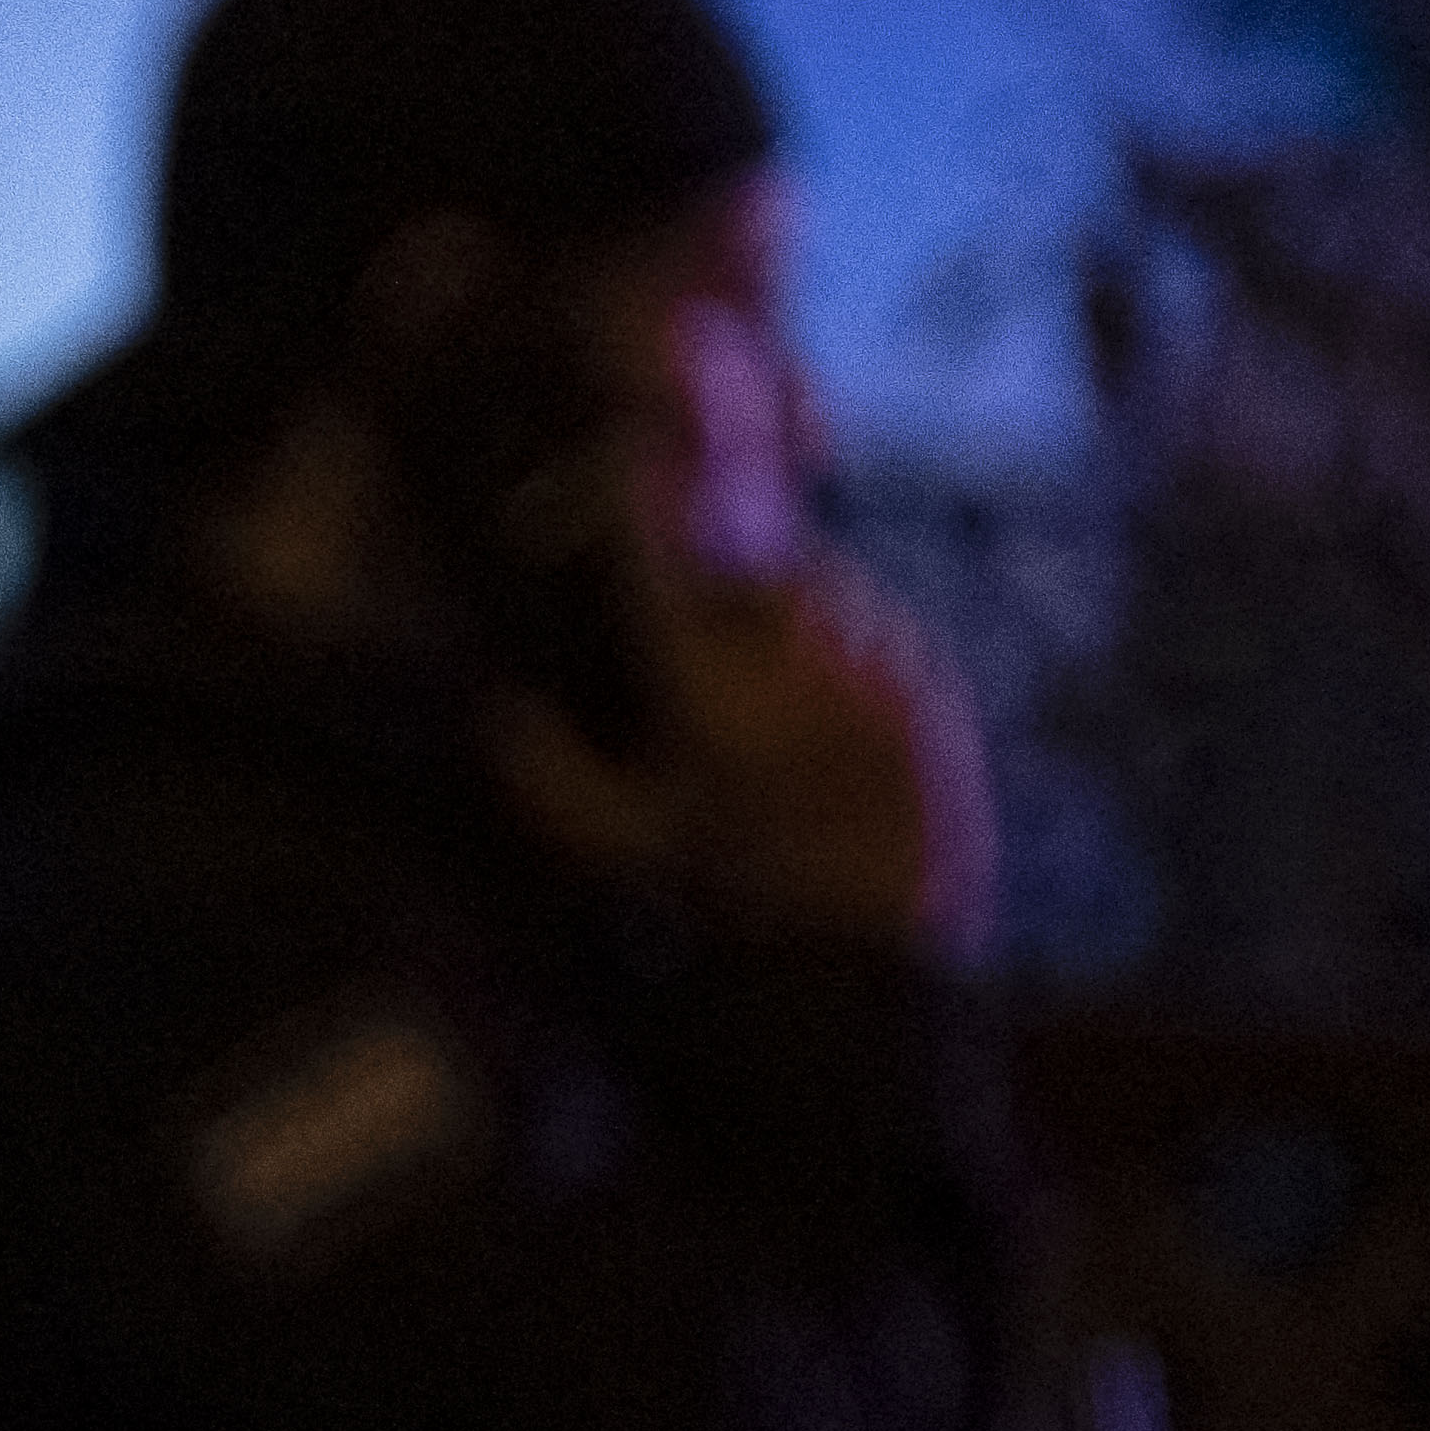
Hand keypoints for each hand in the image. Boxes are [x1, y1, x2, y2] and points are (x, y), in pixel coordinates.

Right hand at [485, 539, 993, 958]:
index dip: (637, 503)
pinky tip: (818, 711)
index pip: (664, 564)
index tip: (621, 461)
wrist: (878, 969)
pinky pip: (876, 628)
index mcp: (710, 706)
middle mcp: (797, 673)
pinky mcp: (930, 689)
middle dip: (718, 559)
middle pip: (749, 555)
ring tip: (760, 682)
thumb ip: (547, 780)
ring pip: (818, 587)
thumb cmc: (732, 922)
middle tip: (700, 596)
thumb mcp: (620, 861)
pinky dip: (840, 649)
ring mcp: (874, 674)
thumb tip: (499, 711)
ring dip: (781, 607)